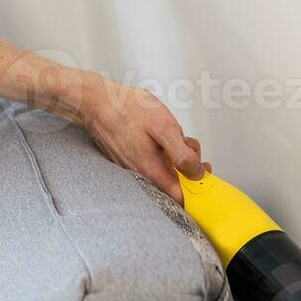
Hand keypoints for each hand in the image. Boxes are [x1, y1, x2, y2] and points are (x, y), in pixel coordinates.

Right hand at [77, 75, 208, 205]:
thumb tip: (197, 173)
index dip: (198, 188)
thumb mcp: (164, 127)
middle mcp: (141, 176)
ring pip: (164, 171)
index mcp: (153, 171)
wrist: (96, 102)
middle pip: (175, 183)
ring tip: (173, 134)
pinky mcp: (128, 160)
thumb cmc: (128, 110)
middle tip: (188, 143)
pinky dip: (161, 152)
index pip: (182, 198)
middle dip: (188, 165)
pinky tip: (158, 135)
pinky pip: (152, 163)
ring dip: (175, 155)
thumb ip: (182, 154)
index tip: (204, 171)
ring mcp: (133, 168)